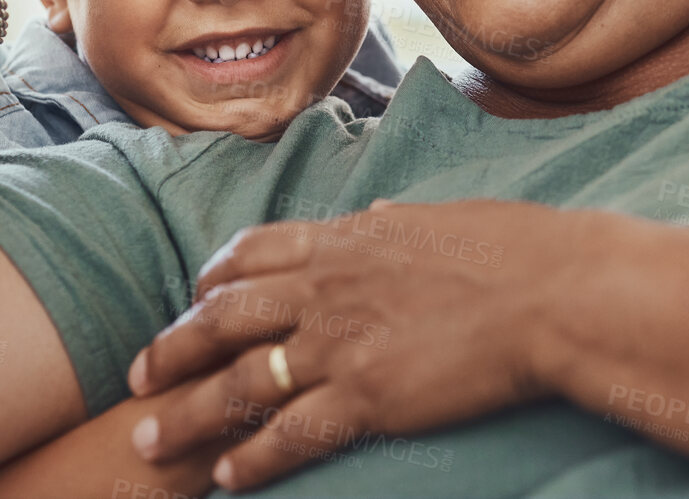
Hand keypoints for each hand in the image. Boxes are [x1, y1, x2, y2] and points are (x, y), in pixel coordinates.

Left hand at [126, 200, 570, 491]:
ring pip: (238, 381)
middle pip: (222, 317)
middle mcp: (326, 288)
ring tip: (149, 442)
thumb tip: (373, 215)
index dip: (211, 278)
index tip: (192, 296)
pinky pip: (290, 433)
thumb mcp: (439, 216)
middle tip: (136, 376)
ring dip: (186, 414)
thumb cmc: (514, 247)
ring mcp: (341, 344)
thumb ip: (392, 223)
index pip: (251, 252)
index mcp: (345, 239)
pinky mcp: (366, 397)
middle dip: (171, 348)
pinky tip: (224, 479)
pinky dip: (250, 458)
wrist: (552, 292)